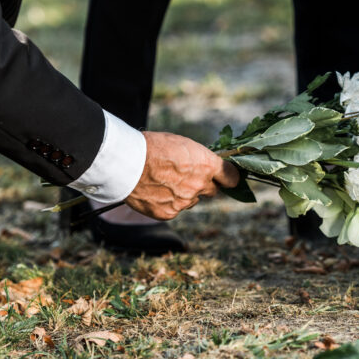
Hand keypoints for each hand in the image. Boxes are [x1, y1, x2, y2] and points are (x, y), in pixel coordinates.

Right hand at [124, 131, 239, 220]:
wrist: (126, 163)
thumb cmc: (152, 147)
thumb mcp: (182, 144)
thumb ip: (198, 159)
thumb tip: (205, 167)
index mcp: (206, 164)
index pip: (231, 177)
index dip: (229, 177)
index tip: (227, 177)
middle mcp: (199, 185)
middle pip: (212, 190)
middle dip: (204, 185)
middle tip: (187, 176)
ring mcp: (185, 202)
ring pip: (191, 200)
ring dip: (183, 194)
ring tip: (162, 181)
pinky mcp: (169, 213)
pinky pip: (174, 210)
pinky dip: (167, 203)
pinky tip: (154, 191)